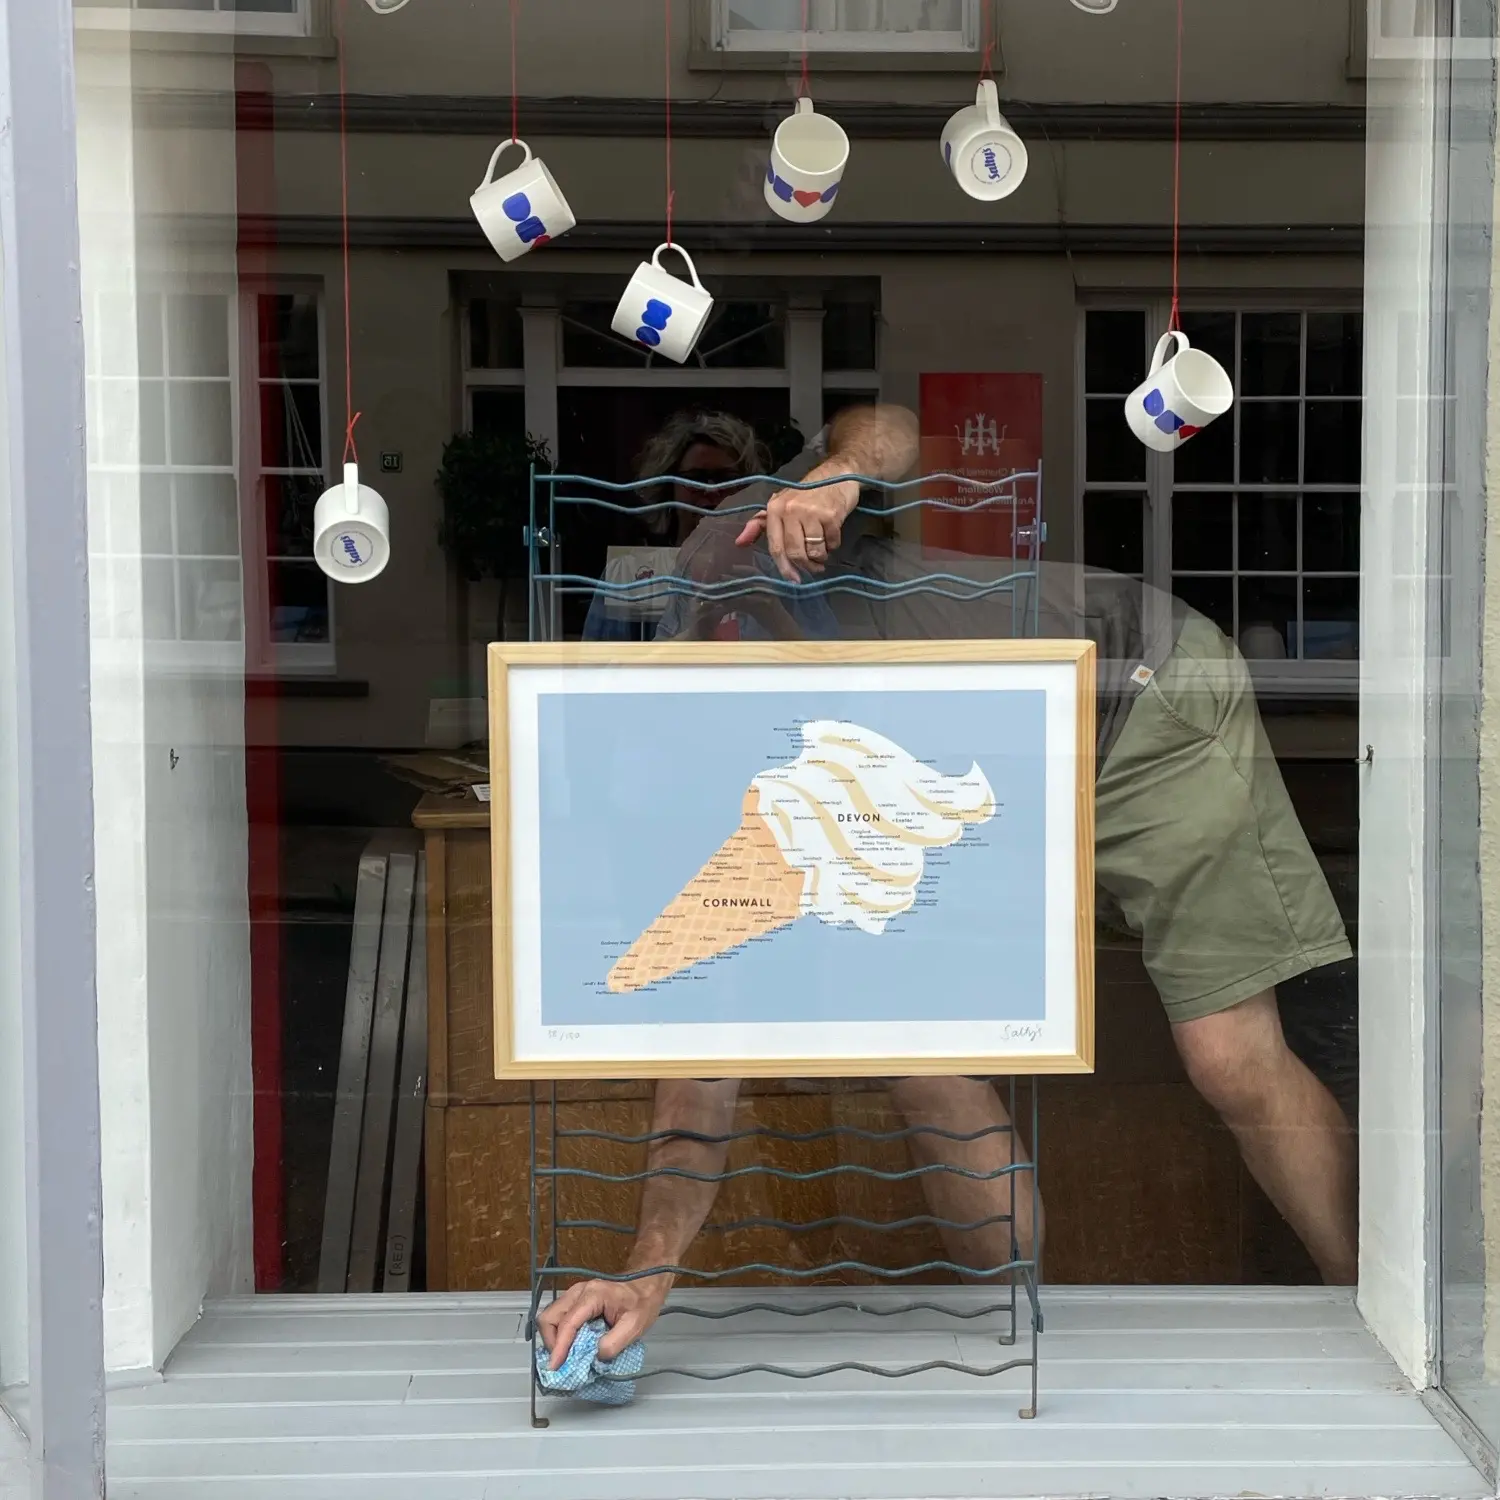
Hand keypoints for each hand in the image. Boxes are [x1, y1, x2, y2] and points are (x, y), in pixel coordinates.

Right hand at [536, 1274, 669, 1369]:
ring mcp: (575, 1294)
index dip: (559, 1347)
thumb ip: (614, 1344)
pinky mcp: (576, 1300)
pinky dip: (560, 1334)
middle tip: (562, 1361)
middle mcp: (579, 1291)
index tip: (556, 1366)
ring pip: (551, 1317)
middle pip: (549, 1317)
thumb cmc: (642, 1303)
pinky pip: (559, 1317)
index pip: (567, 1323)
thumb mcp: (634, 1327)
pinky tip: (571, 1346)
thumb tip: (595, 1357)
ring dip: (554, 1339)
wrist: (646, 1284)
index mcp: (593, 1295)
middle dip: (551, 1342)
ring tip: (566, 1356)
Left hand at [736, 464, 861, 582]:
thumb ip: (760, 524)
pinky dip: (833, 545)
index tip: (793, 580)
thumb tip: (739, 543)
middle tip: (815, 567)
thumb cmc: (807, 494)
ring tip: (823, 551)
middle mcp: (790, 510)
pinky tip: (832, 536)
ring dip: (821, 557)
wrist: (837, 474)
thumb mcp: (780, 505)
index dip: (784, 567)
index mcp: (774, 509)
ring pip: (814, 551)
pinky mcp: (830, 515)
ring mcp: (811, 512)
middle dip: (806, 566)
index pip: (775, 546)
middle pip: (795, 552)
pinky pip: (831, 543)